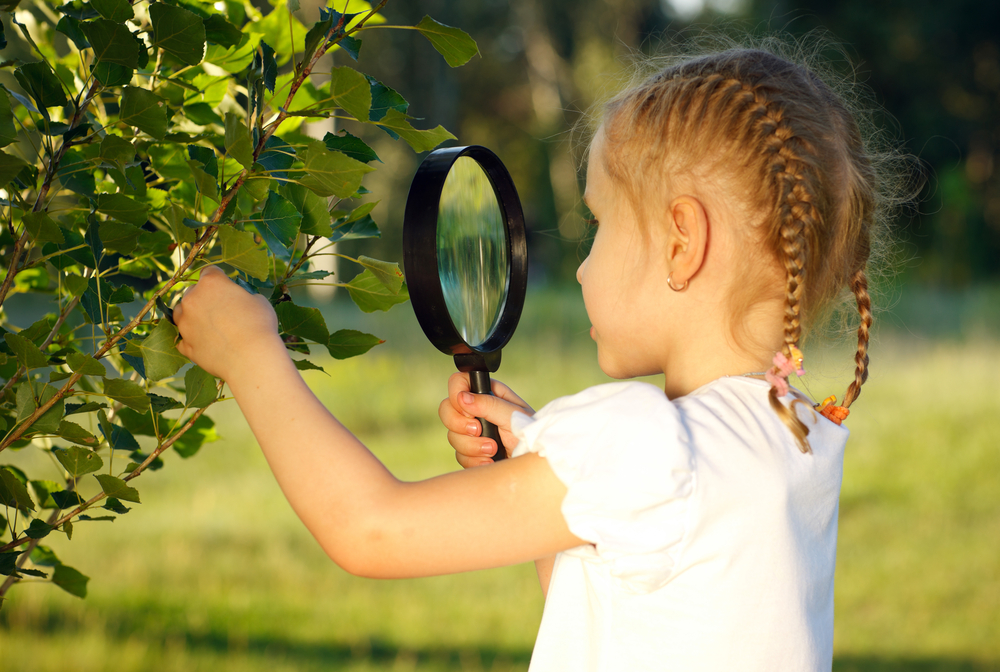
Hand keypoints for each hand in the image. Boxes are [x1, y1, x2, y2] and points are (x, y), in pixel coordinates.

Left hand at [174, 265, 284, 380]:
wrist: (250, 359)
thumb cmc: (259, 326)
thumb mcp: (258, 301)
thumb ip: (242, 296)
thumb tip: (239, 300)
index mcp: (211, 283)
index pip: (210, 272)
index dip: (220, 279)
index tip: (226, 287)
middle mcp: (192, 299)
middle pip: (192, 292)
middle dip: (203, 298)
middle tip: (220, 309)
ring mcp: (185, 323)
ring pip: (180, 313)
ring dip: (191, 316)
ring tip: (208, 325)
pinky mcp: (185, 345)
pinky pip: (183, 339)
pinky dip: (191, 340)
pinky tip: (205, 343)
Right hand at [438, 372, 534, 467]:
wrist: (535, 462)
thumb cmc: (532, 434)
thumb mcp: (513, 416)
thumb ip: (489, 404)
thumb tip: (462, 397)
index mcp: (488, 393)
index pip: (458, 383)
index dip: (456, 395)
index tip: (468, 410)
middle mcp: (477, 410)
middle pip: (446, 410)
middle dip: (459, 424)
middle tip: (478, 430)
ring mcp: (472, 432)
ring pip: (452, 435)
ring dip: (472, 446)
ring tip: (493, 449)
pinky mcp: (471, 452)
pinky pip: (459, 455)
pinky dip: (474, 460)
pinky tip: (490, 461)